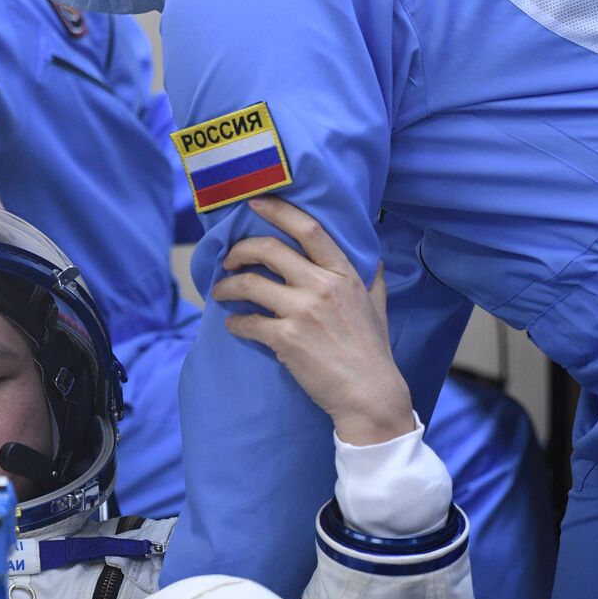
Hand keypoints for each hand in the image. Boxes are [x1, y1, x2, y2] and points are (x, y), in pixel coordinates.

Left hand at [211, 197, 414, 445]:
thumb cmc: (372, 351)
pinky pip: (246, 322)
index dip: (277, 211)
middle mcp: (322, 286)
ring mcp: (302, 312)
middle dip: (239, 250)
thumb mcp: (377, 305)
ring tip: (220, 292)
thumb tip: (369, 258)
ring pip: (249, 284)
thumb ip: (369, 278)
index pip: (308, 228)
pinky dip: (234, 323)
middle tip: (228, 260)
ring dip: (226, 287)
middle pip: (268, 249)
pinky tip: (233, 325)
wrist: (369, 394)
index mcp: (344, 273)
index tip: (254, 204)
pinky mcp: (286, 339)